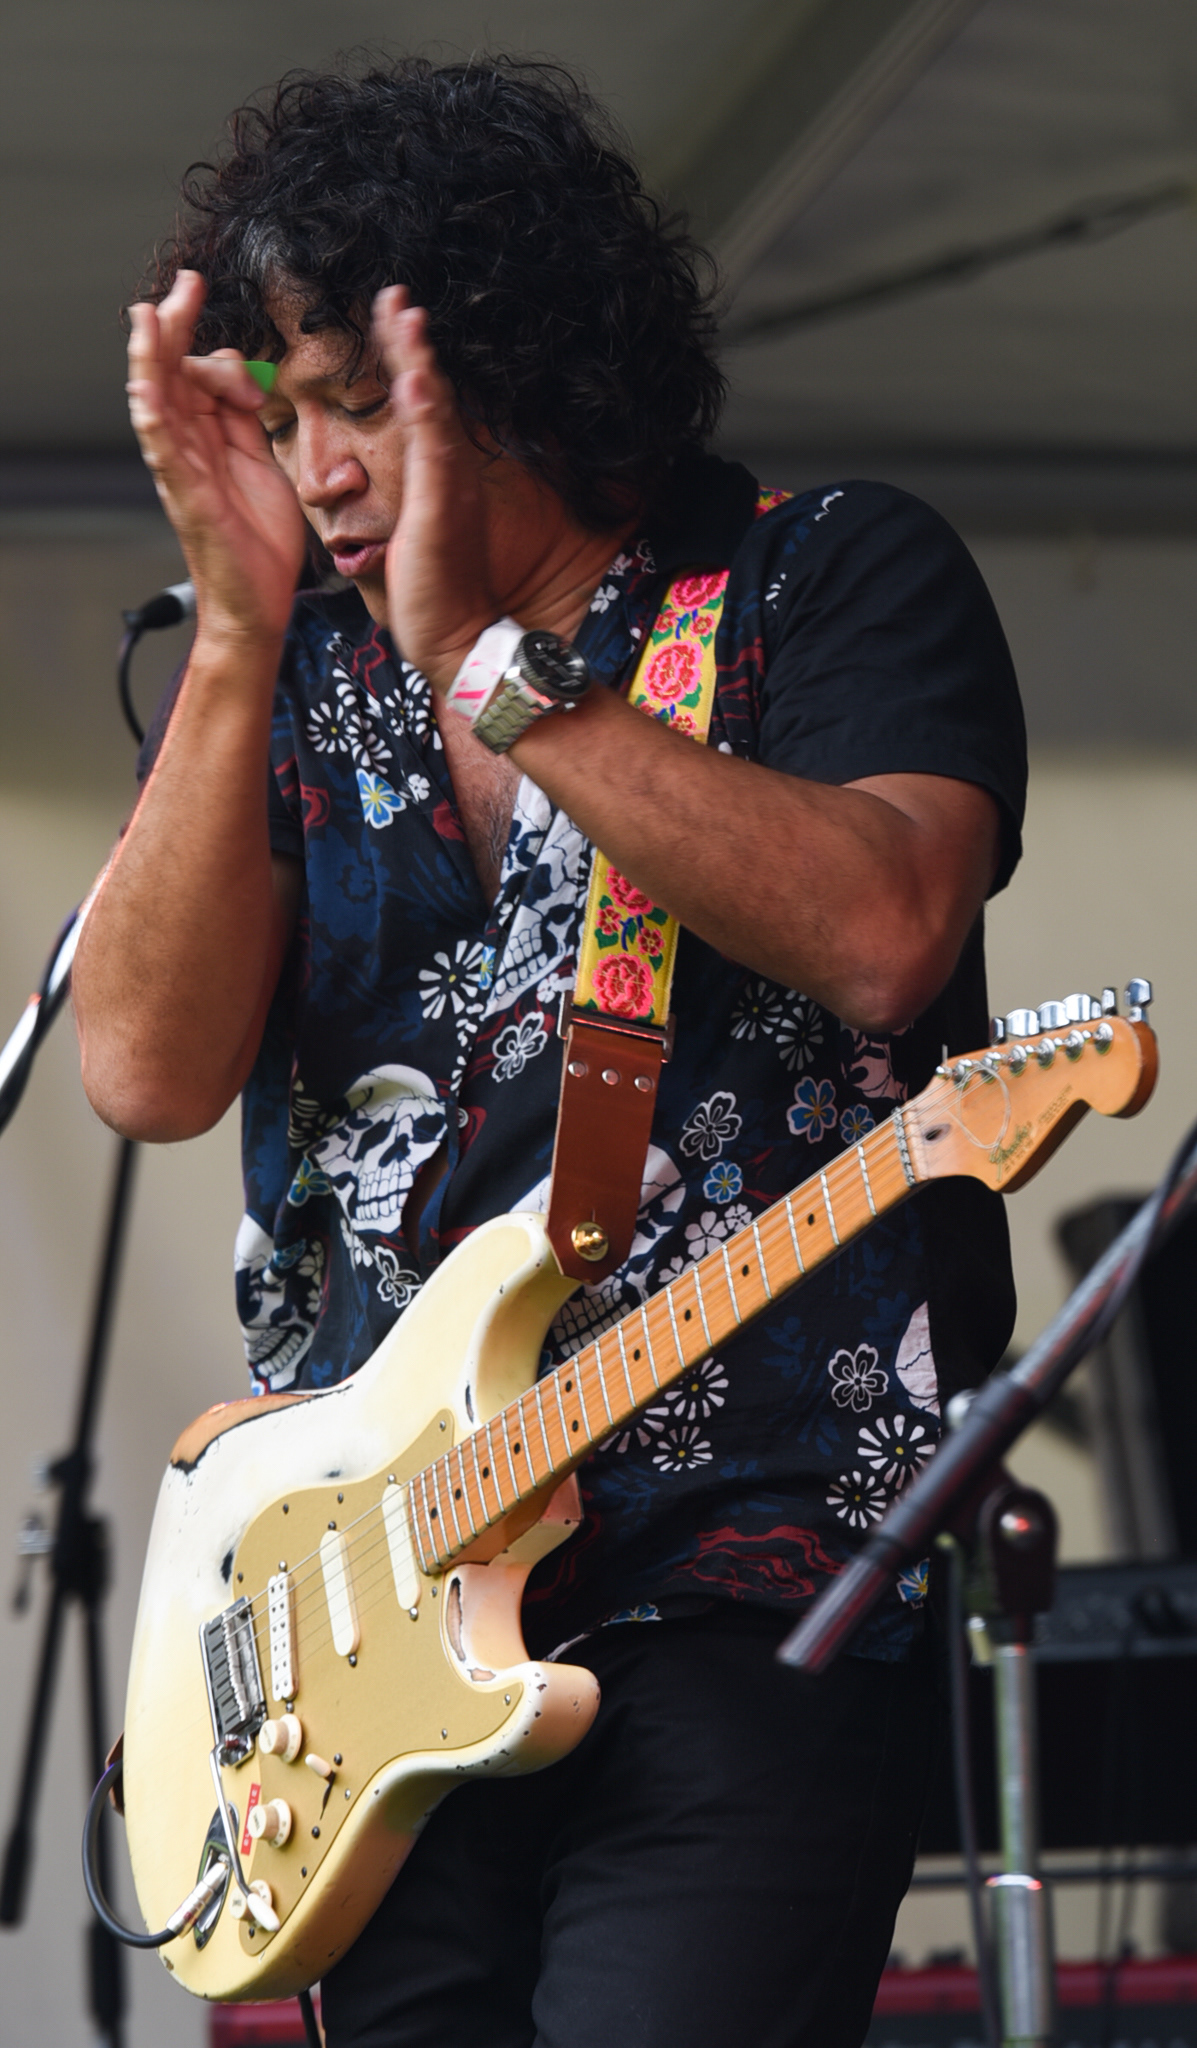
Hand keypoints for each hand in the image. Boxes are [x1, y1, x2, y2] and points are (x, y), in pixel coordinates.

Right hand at [127, 270, 306, 647]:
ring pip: (156, 401)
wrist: (261, 603)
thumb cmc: (259, 542)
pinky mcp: (186, 495)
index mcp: (209, 439)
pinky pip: (161, 449)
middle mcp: (187, 448)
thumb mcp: (264, 464)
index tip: (233, 326)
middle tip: (187, 284)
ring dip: (152, 356)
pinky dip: (151, 415)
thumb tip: (250, 381)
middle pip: (171, 374)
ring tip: (152, 315)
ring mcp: (181, 470)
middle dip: (175, 325)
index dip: (214, 345)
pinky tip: (146, 386)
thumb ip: (250, 423)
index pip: (200, 376)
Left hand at [372, 286, 499, 690]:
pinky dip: (425, 413)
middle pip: (431, 391)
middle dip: (411, 340)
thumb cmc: (435, 588)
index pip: (422, 402)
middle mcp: (450, 470)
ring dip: (419, 359)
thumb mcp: (422, 525)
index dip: (408, 356)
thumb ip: (420, 488)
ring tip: (404, 316)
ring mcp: (448, 486)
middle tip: (394, 293)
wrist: (457, 634)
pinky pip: (433, 453)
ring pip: (433, 410)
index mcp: (440, 472)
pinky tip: (414, 378)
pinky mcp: (441, 507)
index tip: (393, 315)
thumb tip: (414, 467)